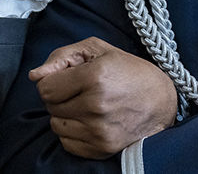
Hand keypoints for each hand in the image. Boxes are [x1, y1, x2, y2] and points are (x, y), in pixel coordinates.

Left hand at [29, 37, 176, 158]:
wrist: (162, 100)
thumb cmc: (127, 70)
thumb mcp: (96, 50)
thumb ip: (60, 57)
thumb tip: (35, 76)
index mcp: (94, 78)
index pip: (46, 88)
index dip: (52, 81)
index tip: (67, 78)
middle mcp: (96, 106)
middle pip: (50, 106)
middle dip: (59, 97)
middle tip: (80, 91)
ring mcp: (100, 131)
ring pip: (56, 125)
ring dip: (64, 115)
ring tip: (85, 105)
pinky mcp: (104, 148)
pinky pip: (67, 143)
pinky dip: (72, 133)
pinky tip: (88, 121)